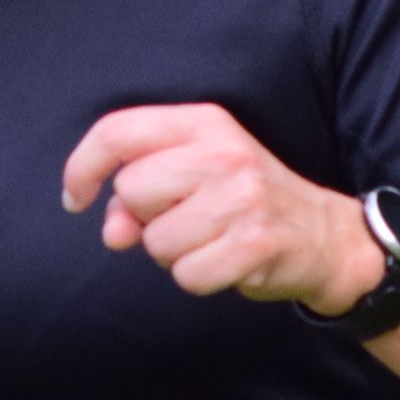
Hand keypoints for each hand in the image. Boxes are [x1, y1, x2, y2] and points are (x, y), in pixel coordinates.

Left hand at [60, 102, 385, 312]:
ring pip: (156, 241)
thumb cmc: (244, 202)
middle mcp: (223, 153)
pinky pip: (186, 275)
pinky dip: (198, 277)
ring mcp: (241, 197)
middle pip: (132, 190)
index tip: (76, 198)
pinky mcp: (254, 243)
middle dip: (145, 217)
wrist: (323, 235)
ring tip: (210, 239)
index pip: (118, 131)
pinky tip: (226, 262)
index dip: (83, 167)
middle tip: (184, 218)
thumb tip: (112, 229)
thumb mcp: (195, 175)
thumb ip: (139, 193)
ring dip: (173, 253)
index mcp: (204, 123)